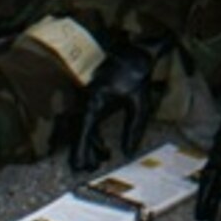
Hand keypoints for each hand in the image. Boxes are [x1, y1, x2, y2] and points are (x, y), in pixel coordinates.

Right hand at [69, 40, 167, 173]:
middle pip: (79, 132)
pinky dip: (93, 136)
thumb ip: (134, 128)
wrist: (134, 51)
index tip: (79, 166)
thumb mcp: (140, 104)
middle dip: (84, 152)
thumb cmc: (136, 74)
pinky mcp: (93, 100)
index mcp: (95, 101)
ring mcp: (88, 100)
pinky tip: (103, 147)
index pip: (84, 131)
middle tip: (90, 169)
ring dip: (90, 145)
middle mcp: (87, 101)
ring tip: (101, 160)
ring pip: (83, 128)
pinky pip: (88, 122)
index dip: (80, 149)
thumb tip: (128, 151)